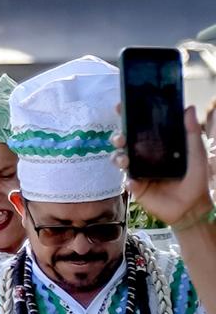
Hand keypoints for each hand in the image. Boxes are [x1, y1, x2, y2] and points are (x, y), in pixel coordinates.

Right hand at [114, 106, 211, 227]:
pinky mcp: (135, 187)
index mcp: (157, 145)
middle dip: (118, 137)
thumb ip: (191, 131)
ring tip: (124, 160)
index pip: (140, 129)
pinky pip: (125, 181)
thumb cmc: (196, 177)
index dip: (129, 118)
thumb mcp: (196, 151)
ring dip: (118, 157)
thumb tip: (189, 108)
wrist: (191, 205)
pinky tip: (134, 182)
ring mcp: (138, 171)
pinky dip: (128, 180)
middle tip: (120, 138)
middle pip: (125, 143)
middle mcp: (145, 156)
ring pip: (120, 160)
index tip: (120, 108)